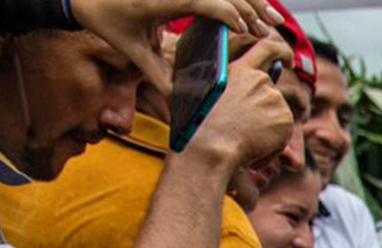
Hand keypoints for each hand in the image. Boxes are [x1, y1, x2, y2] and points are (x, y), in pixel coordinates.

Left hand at [72, 0, 279, 93]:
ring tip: (272, 19)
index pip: (204, 1)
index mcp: (162, 0)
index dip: (228, 14)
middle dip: (250, 10)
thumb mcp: (134, 52)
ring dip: (251, 0)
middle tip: (270, 31)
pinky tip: (255, 7)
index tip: (246, 31)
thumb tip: (179, 102)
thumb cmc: (109, 22)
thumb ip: (159, 76)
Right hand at [182, 34, 292, 169]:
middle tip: (254, 126)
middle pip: (272, 92)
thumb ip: (232, 87)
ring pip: (276, 114)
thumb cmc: (202, 126)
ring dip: (265, 129)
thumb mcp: (212, 95)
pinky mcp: (285, 117)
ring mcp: (274, 98)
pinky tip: (255, 149)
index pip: (268, 48)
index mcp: (239, 69)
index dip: (282, 52)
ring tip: (244, 141)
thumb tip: (254, 92)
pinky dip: (272, 143)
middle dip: (265, 109)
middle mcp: (259, 80)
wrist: (212, 147)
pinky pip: (283, 132)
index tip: (287, 60)